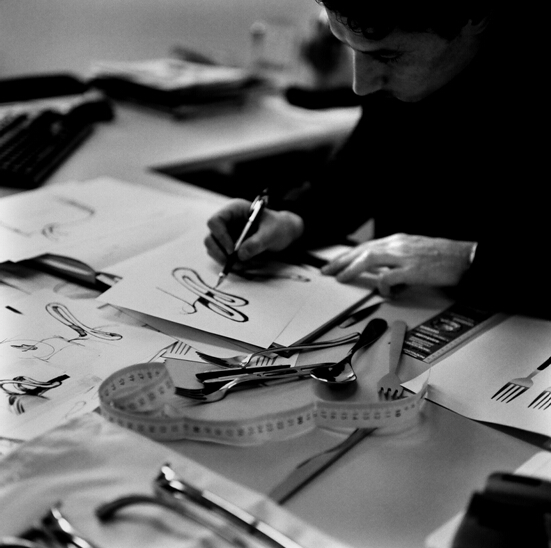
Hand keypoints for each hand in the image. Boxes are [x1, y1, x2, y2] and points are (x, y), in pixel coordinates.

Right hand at [204, 198, 303, 264]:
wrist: (283, 234)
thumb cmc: (277, 227)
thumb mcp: (272, 232)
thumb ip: (257, 242)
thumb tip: (240, 255)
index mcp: (234, 210)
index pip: (215, 221)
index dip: (220, 236)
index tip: (232, 250)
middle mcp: (226, 221)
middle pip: (210, 238)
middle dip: (220, 253)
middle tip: (235, 263)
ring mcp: (225, 235)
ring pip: (213, 250)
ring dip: (226, 261)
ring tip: (245, 265)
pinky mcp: (227, 247)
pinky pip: (221, 257)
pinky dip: (231, 264)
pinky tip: (245, 265)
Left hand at [321, 233, 476, 295]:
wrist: (466, 257)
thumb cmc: (443, 256)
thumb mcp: (414, 252)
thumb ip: (396, 261)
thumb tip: (382, 276)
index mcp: (398, 240)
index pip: (365, 247)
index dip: (348, 255)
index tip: (335, 264)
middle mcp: (398, 245)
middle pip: (362, 251)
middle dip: (342, 261)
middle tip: (328, 271)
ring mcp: (404, 256)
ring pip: (369, 259)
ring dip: (353, 269)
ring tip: (342, 278)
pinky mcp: (413, 269)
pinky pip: (389, 277)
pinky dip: (383, 286)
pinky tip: (385, 292)